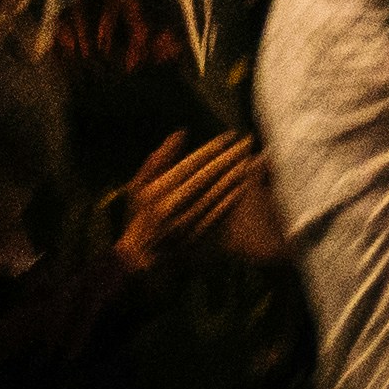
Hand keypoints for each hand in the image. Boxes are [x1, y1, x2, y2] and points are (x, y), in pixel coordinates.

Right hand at [111, 132, 280, 274]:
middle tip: (246, 143)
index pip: (191, 165)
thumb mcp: (140, 185)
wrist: (140, 256)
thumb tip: (181, 133)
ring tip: (248, 161)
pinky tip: (244, 188)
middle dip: (228, 158)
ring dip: (233, 177)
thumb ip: (159, 159)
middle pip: (206, 177)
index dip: (211, 149)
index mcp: (159, 190)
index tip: (228, 136)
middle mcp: (173, 206)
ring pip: (214, 195)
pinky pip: (218, 215)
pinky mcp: (197, 236)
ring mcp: (186, 222)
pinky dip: (231, 200)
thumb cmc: (140, 215)